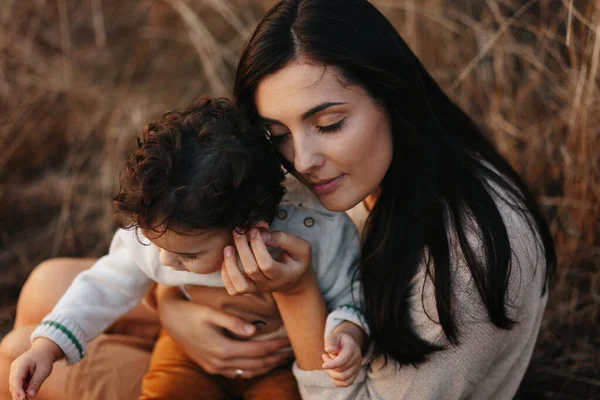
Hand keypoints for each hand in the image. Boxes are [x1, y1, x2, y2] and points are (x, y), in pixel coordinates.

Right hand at [9, 338, 62, 398]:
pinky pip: (17, 385)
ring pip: (14, 386)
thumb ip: (37, 382)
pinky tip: (25, 398)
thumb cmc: (44, 359)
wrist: (43, 351)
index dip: (18, 390)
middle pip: (14, 384)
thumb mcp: (44, 369)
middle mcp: (15, 369)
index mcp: (21, 364)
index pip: (16, 379)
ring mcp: (14, 372)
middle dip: (18, 394)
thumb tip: (31, 395)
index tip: (22, 398)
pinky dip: (21, 392)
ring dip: (19, 394)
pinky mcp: (17, 376)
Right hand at [156, 285, 293, 379]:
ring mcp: (216, 367)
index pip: (258, 350)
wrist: (169, 318)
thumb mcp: (211, 313)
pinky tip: (262, 363)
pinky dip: (254, 369)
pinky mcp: (212, 367)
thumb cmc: (191, 311)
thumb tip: (253, 331)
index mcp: (223, 349)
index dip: (275, 346)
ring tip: (282, 356)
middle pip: (256, 363)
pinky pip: (238, 373)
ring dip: (268, 365)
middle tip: (293, 349)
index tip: (290, 340)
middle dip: (276, 357)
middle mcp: (220, 362)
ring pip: (249, 371)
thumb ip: (232, 322)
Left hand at [221, 227, 311, 294]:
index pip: (267, 264)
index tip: (254, 230)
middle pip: (251, 270)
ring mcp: (257, 288)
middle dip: (243, 248)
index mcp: (283, 275)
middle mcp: (269, 285)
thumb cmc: (297, 260)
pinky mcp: (248, 289)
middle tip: (240, 232)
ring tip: (229, 247)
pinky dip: (226, 275)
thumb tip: (261, 234)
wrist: (294, 280)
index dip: (258, 246)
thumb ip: (284, 239)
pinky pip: (233, 289)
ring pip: (239, 285)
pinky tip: (228, 259)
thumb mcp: (301, 247)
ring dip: (230, 264)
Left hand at [321, 325, 364, 386]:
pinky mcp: (355, 374)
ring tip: (327, 364)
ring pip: (343, 379)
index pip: (343, 360)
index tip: (323, 365)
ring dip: (331, 373)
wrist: (349, 341)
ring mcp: (357, 368)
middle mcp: (356, 360)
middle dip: (329, 367)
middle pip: (342, 371)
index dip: (333, 364)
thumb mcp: (335, 336)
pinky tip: (332, 372)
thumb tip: (328, 349)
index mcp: (351, 349)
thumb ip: (332, 341)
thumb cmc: (340, 339)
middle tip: (324, 356)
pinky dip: (336, 381)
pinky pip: (346, 383)